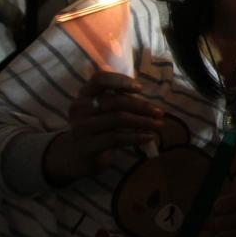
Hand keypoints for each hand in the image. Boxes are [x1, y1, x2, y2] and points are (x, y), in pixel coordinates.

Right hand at [44, 72, 163, 184]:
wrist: (76, 157)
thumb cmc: (97, 128)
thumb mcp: (103, 111)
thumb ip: (119, 100)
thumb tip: (148, 99)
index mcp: (85, 94)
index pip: (100, 79)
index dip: (121, 81)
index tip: (140, 88)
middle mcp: (80, 108)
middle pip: (116, 101)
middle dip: (142, 106)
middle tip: (160, 112)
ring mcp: (81, 127)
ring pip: (118, 119)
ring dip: (143, 122)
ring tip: (159, 125)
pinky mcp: (87, 146)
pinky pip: (116, 138)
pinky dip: (136, 137)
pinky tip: (149, 137)